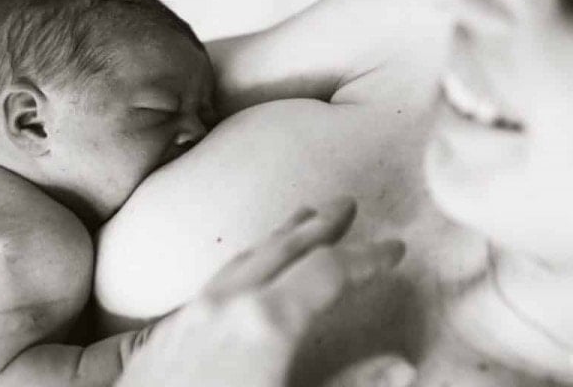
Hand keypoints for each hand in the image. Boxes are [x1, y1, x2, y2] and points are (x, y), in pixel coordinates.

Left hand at [117, 198, 412, 386]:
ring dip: (280, 238)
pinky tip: (245, 269)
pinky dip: (246, 262)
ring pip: (246, 259)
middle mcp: (227, 305)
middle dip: (318, 227)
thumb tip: (405, 367)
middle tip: (345, 205)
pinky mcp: (167, 333)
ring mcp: (192, 315)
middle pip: (283, 250)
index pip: (330, 272)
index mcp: (267, 323)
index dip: (367, 259)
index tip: (395, 249)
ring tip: (299, 219)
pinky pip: (217, 279)